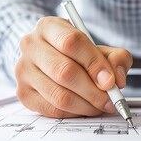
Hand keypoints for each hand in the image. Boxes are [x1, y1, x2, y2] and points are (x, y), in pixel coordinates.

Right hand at [15, 16, 132, 117]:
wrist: (49, 59)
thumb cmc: (77, 54)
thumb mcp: (100, 48)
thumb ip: (116, 58)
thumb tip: (117, 80)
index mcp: (49, 27)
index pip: (72, 43)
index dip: (94, 64)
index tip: (111, 81)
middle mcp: (31, 46)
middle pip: (64, 72)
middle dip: (93, 91)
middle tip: (110, 99)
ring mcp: (23, 70)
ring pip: (59, 95)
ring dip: (87, 105)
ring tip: (100, 105)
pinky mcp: (23, 93)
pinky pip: (53, 110)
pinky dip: (74, 113)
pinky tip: (85, 108)